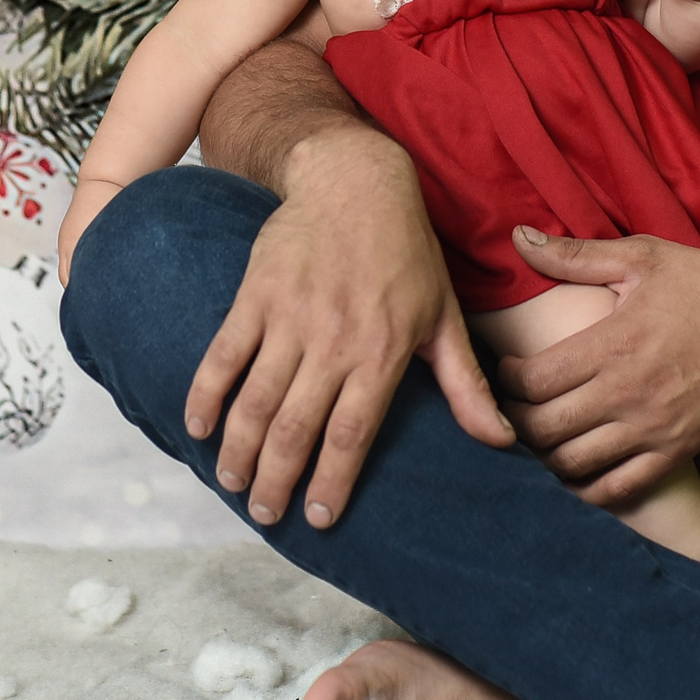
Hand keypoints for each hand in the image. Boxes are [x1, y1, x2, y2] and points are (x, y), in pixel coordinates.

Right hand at [187, 127, 514, 529]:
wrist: (356, 180)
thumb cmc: (407, 252)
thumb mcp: (444, 316)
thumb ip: (466, 385)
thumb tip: (503, 441)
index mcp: (383, 351)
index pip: (352, 432)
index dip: (333, 480)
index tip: (319, 519)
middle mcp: (334, 339)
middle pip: (297, 426)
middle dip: (277, 478)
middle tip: (265, 515)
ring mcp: (291, 316)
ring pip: (257, 398)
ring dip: (239, 448)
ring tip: (232, 483)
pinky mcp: (256, 293)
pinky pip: (223, 353)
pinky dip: (206, 394)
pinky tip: (197, 428)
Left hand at [494, 228, 699, 506]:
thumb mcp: (644, 256)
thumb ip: (576, 255)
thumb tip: (519, 237)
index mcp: (613, 343)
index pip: (531, 381)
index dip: (506, 380)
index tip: (509, 369)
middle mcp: (628, 393)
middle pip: (542, 429)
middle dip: (517, 420)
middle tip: (516, 405)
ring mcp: (654, 430)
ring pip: (573, 465)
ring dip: (546, 456)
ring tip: (544, 435)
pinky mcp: (678, 453)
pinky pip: (619, 490)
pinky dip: (588, 488)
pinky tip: (579, 468)